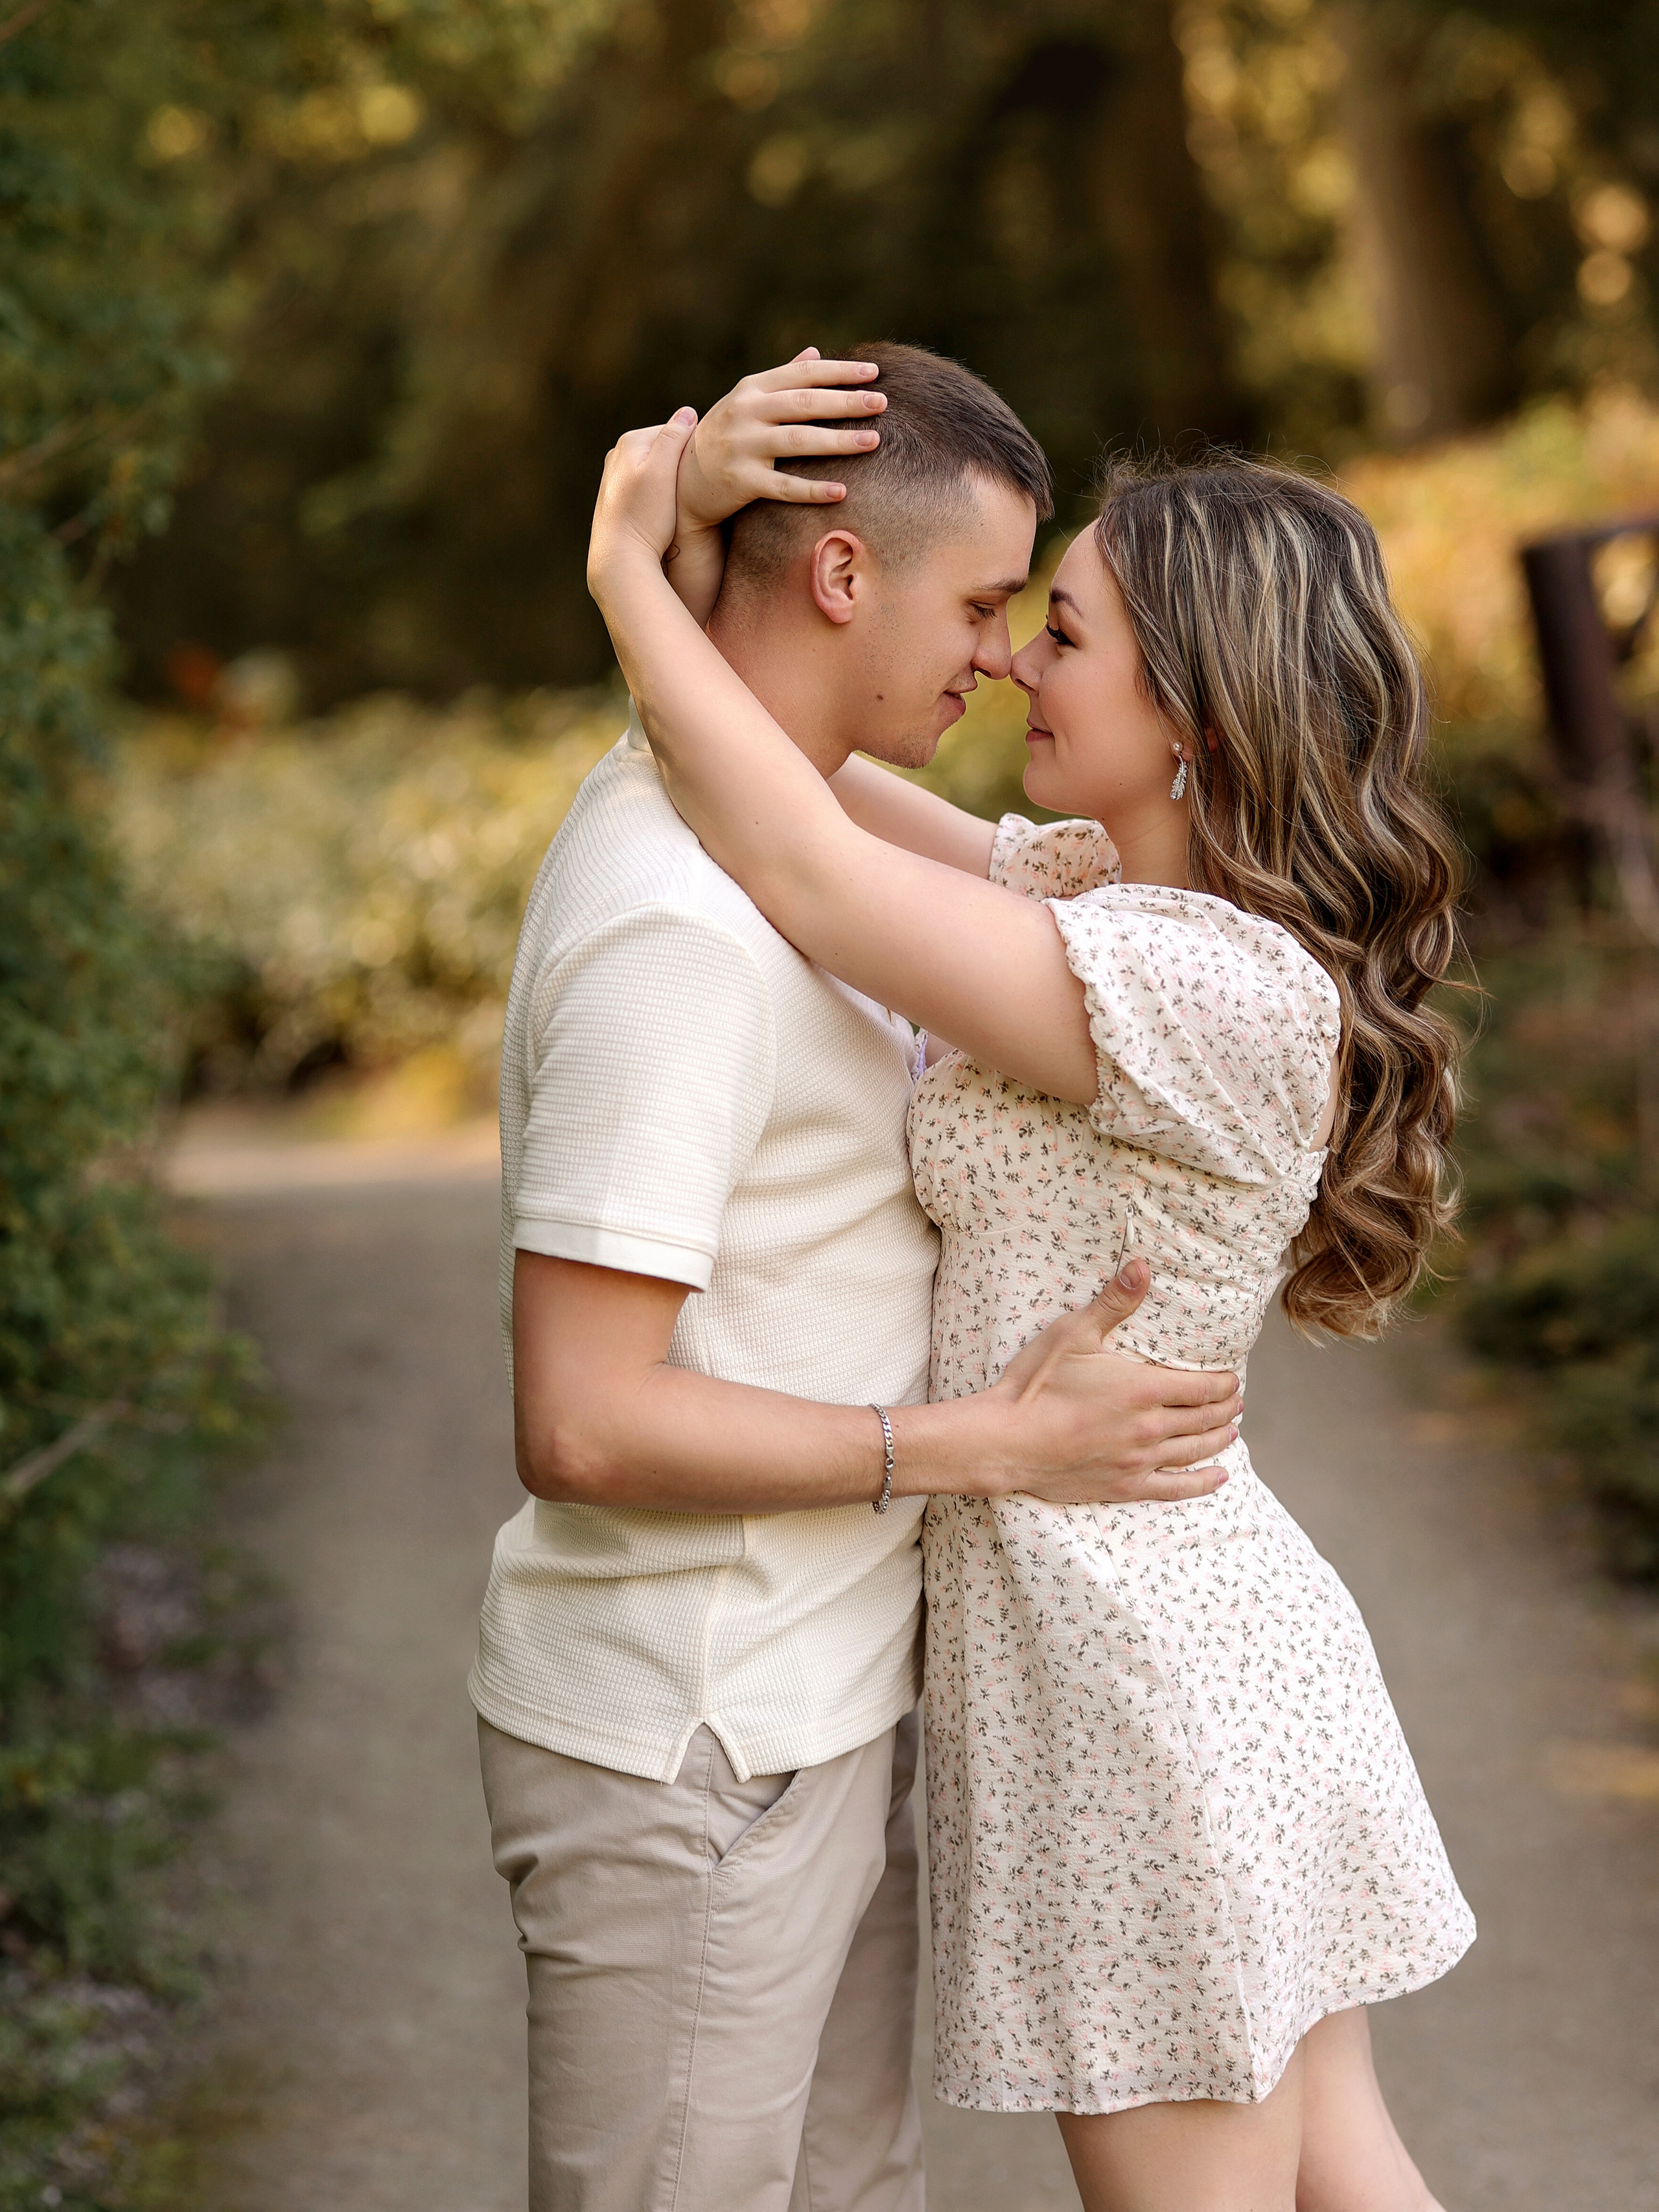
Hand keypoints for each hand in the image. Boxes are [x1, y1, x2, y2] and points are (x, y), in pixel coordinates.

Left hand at [588, 410, 700, 601]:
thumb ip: (674, 438)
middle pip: (664, 450)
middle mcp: (617, 455)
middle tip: (703, 486)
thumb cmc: (645, 517)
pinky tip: (668, 512)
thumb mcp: (663, 471)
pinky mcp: (618, 500)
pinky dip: (661, 494)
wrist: (619, 560)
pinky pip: (648, 487)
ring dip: (674, 480)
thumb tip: (689, 412)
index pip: (675, 431)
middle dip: (684, 463)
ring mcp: (616, 478)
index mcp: (630, 442)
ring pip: (657, 469)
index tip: (712, 465)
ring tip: (686, 501)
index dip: (696, 447)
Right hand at [674, 347, 886, 535]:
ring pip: (798, 441)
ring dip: (839, 441)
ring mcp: (742, 447)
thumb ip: (782, 379)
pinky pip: (784, 487)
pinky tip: (842, 491)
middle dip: (846, 402)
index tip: (874, 373)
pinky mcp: (741, 481)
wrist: (684, 479)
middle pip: (805, 404)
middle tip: (882, 403)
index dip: (839, 372)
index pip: (803, 375)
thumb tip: (815, 352)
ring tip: (874, 441)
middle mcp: (746, 413)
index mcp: (752, 390)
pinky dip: (813, 490)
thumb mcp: (747, 402)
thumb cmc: (726, 436)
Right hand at [984, 1261, 1240, 1504]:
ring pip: (1195, 1451)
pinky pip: (1175, 1488)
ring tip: (1232, 1430)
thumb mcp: (1072, 1334)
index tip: (1232, 1379)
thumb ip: (1113, 1302)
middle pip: (1204, 1419)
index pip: (1202, 1387)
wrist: (1005, 1441)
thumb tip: (1142, 1266)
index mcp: (1143, 1389)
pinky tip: (1218, 1478)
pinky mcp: (1124, 1485)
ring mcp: (1139, 1460)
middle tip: (1236, 1402)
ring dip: (1219, 1439)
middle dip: (1226, 1408)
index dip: (1223, 1383)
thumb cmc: (1036, 1385)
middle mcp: (1150, 1428)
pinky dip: (1201, 1483)